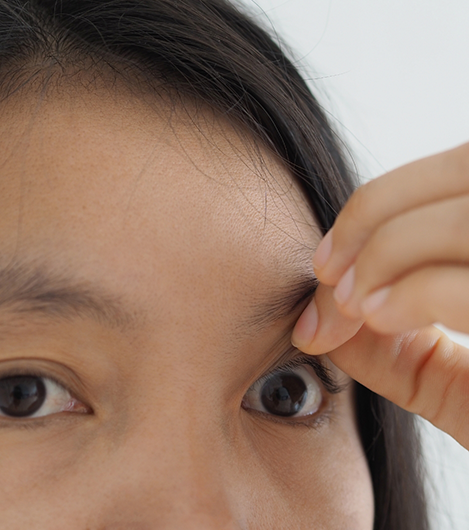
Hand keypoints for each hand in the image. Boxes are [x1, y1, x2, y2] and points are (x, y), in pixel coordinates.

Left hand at [292, 142, 468, 449]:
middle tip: (328, 274)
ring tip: (353, 305)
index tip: (328, 258)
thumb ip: (399, 347)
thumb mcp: (460, 385)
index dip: (381, 201)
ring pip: (467, 217)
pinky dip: (417, 292)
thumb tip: (321, 318)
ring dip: (388, 252)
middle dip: (377, 214)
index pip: (461, 165)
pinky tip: (380, 317)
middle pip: (465, 167)